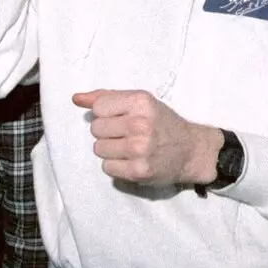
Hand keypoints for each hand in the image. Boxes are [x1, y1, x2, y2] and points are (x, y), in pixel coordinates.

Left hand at [73, 89, 219, 186]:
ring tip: (129, 148)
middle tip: (126, 135)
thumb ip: (107, 97)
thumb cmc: (162, 123)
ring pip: (99, 149)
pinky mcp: (139, 170)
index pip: (99, 107)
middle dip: (107, 133)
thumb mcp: (140, 102)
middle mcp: (140, 124)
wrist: (191, 150)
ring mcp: (140, 148)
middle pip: (96, 129)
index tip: (121, 119)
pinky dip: (116, 166)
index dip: (106, 114)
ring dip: (110, 150)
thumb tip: (76, 98)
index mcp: (140, 101)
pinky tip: (131, 161)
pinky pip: (107, 167)